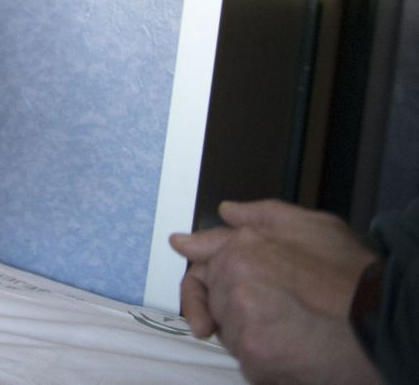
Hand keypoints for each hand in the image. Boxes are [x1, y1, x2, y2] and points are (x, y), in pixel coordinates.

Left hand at [169, 200, 379, 382]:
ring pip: (232, 335)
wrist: (385, 319)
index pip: (201, 262)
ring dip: (255, 337)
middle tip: (275, 317)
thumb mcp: (311, 227)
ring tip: (296, 330)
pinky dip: (270, 363)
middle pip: (216, 303)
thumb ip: (261, 216)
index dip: (198, 279)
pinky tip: (298, 351)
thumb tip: (226, 211)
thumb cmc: (354, 275)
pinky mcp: (255, 356)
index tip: (189, 286)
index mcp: (243, 247)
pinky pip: (250, 364)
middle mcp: (235, 280)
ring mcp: (242, 319)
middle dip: (236, 311)